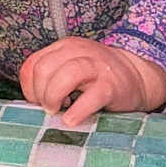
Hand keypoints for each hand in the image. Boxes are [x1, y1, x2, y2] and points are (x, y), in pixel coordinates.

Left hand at [18, 38, 165, 128]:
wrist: (136, 77)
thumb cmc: (97, 77)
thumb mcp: (71, 67)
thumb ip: (52, 76)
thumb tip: (33, 101)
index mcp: (65, 47)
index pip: (32, 64)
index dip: (29, 88)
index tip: (37, 102)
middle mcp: (79, 52)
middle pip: (44, 69)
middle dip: (40, 94)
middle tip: (49, 108)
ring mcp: (96, 67)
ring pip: (64, 76)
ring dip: (54, 97)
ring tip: (59, 111)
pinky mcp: (111, 86)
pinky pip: (90, 97)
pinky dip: (77, 111)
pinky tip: (72, 119)